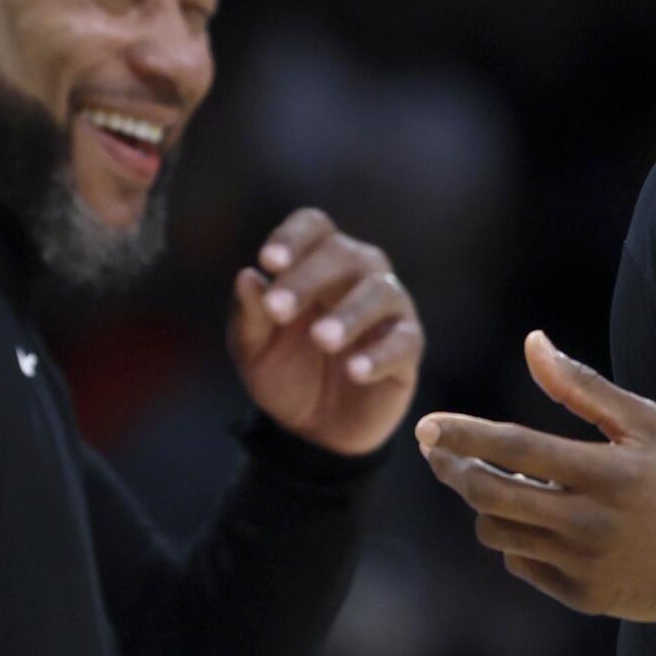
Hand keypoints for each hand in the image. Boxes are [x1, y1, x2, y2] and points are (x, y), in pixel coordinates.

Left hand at [229, 208, 422, 456]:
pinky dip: (378, 354)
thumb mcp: (254, 349)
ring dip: (349, 313)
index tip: (269, 261)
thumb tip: (247, 276)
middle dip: (309, 278)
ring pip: (380, 292)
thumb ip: (249, 315)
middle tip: (278, 310)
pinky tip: (353, 371)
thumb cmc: (286, 371)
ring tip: (321, 339)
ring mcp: (389, 310)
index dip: (293, 237)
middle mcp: (359, 274)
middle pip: (344, 254)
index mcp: (318, 263)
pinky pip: (403, 341)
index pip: (314, 227)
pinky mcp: (408, 348)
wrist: (316, 428)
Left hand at [416, 330, 655, 622]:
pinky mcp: (580, 596)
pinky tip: (535, 519)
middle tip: (437, 452)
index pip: (514, 449)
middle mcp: (588, 522)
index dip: (464, 435)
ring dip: (486, 504)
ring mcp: (581, 565)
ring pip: (497, 533)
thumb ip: (583, 385)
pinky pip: (520, 563)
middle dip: (453, 469)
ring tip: (501, 481)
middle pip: (490, 496)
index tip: (428, 425)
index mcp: (604, 472)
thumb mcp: (646, 423)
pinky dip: (516, 538)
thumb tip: (533, 342)